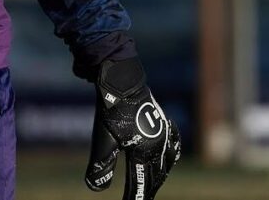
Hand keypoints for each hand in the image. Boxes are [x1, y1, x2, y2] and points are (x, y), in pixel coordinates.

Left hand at [84, 57, 180, 198]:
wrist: (123, 80)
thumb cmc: (112, 110)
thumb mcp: (103, 139)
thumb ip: (102, 165)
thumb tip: (95, 188)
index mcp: (146, 152)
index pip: (141, 182)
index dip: (135, 196)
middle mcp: (160, 146)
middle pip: (155, 175)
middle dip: (148, 190)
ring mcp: (164, 134)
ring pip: (165, 163)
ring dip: (159, 176)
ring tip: (153, 185)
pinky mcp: (164, 123)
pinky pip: (172, 145)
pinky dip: (170, 157)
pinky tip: (169, 159)